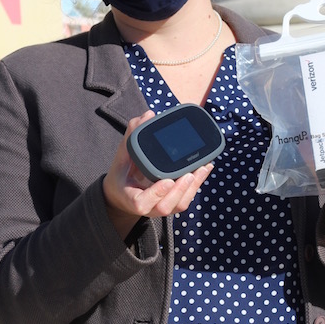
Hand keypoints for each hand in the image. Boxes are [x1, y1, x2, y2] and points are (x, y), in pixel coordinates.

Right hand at [103, 111, 213, 238]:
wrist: (121, 194)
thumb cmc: (122, 174)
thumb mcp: (121, 157)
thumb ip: (132, 136)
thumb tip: (148, 115)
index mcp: (132, 199)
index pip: (143, 203)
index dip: (157, 193)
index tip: (167, 181)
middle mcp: (148, 207)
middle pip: (165, 207)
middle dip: (180, 191)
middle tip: (190, 173)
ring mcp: (161, 208)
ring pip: (179, 205)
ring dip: (192, 188)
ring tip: (202, 168)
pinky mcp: (172, 205)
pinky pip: (185, 200)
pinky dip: (196, 186)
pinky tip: (204, 169)